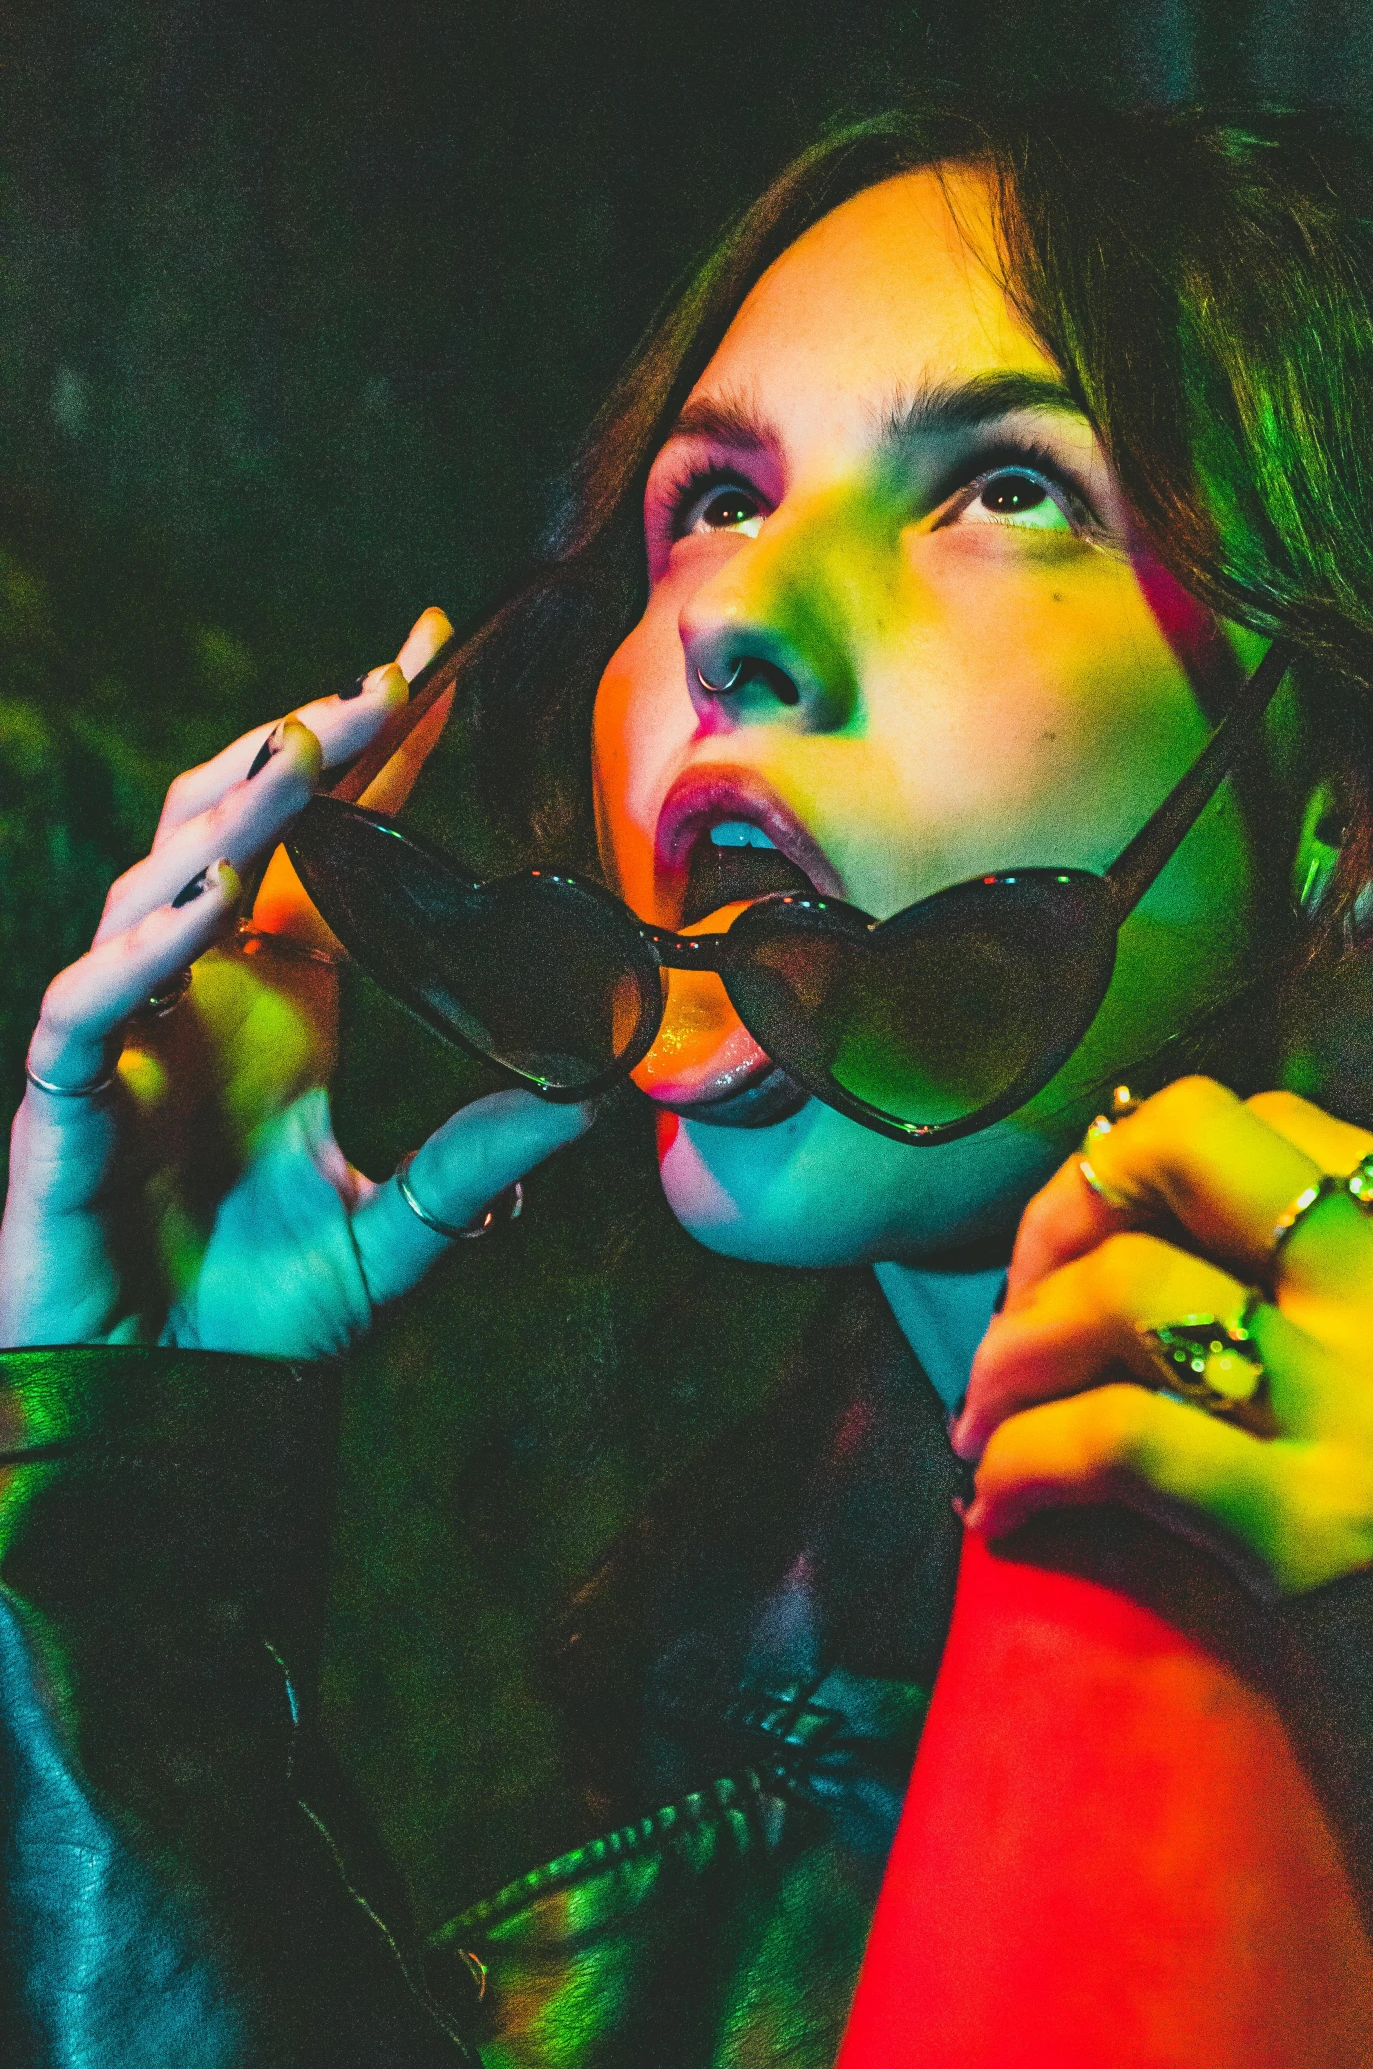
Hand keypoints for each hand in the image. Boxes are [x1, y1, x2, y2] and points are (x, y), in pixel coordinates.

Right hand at [0, 613, 595, 1357]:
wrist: (176, 1405)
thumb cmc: (272, 1310)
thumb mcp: (407, 1223)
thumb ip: (489, 1156)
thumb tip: (608, 1099)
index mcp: (287, 994)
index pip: (331, 843)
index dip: (375, 753)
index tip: (432, 662)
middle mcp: (207, 990)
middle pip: (242, 827)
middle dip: (309, 748)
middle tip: (389, 680)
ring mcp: (135, 1032)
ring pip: (159, 884)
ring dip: (232, 816)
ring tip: (306, 750)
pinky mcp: (68, 1097)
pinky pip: (95, 1004)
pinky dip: (145, 951)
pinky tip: (213, 904)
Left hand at [951, 1078, 1372, 1592]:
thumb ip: (1358, 1302)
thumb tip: (1164, 1248)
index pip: (1269, 1123)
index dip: (1146, 1164)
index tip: (1097, 1243)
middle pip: (1190, 1146)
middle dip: (1068, 1204)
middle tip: (1023, 1295)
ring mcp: (1364, 1416)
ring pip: (1130, 1287)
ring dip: (1015, 1348)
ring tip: (986, 1416)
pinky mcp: (1310, 1531)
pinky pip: (1118, 1441)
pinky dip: (1026, 1459)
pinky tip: (1000, 1506)